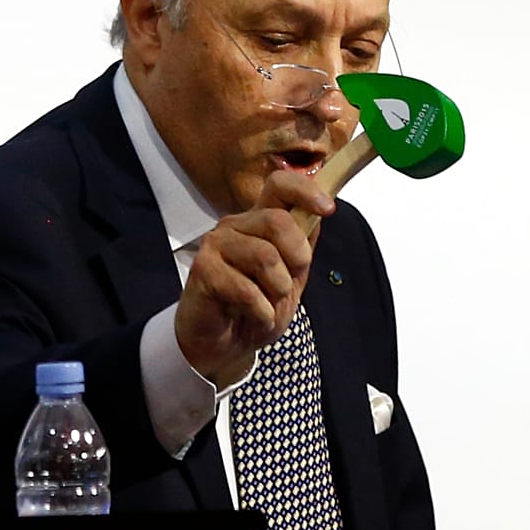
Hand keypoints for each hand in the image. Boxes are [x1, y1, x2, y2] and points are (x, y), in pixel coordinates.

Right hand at [176, 170, 333, 387]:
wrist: (224, 344)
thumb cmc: (255, 308)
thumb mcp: (292, 278)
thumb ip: (303, 246)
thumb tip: (321, 213)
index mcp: (258, 222)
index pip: (279, 185)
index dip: (306, 190)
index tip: (327, 209)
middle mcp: (235, 226)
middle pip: (277, 220)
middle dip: (296, 259)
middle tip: (287, 285)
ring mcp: (215, 245)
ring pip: (265, 256)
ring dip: (277, 291)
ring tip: (266, 305)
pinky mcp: (202, 269)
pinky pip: (247, 289)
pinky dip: (261, 312)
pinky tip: (254, 316)